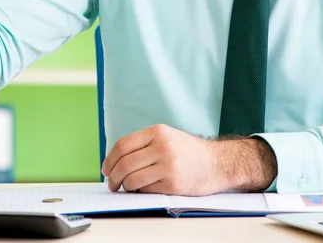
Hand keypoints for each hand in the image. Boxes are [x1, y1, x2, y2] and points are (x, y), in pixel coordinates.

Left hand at [101, 124, 225, 195]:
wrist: (217, 162)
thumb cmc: (188, 151)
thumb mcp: (166, 136)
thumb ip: (144, 144)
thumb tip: (115, 160)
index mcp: (158, 131)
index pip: (123, 145)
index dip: (110, 159)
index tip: (106, 168)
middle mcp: (162, 146)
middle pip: (125, 164)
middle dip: (113, 177)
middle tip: (111, 183)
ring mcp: (168, 165)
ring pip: (132, 180)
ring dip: (124, 187)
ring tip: (126, 188)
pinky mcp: (173, 183)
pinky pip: (145, 190)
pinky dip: (139, 192)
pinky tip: (143, 189)